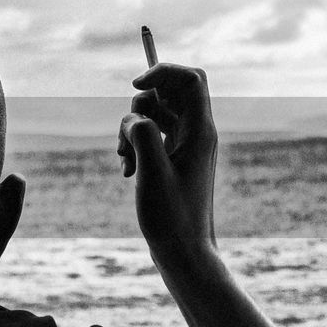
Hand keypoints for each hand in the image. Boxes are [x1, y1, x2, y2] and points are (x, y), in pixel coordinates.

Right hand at [116, 63, 217, 263]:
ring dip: (131, 129)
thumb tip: (135, 118)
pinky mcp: (172, 160)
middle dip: (140, 107)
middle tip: (129, 137)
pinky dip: (133, 146)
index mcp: (201, 132)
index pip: (190, 79)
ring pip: (154, 116)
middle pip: (168, 94)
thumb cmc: (172, 218)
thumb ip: (143, 134)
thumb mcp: (152, 173)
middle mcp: (196, 134)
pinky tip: (127, 172)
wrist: (184, 254)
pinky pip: (150, 137)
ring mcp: (184, 147)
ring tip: (125, 160)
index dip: (162, 72)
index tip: (135, 85)